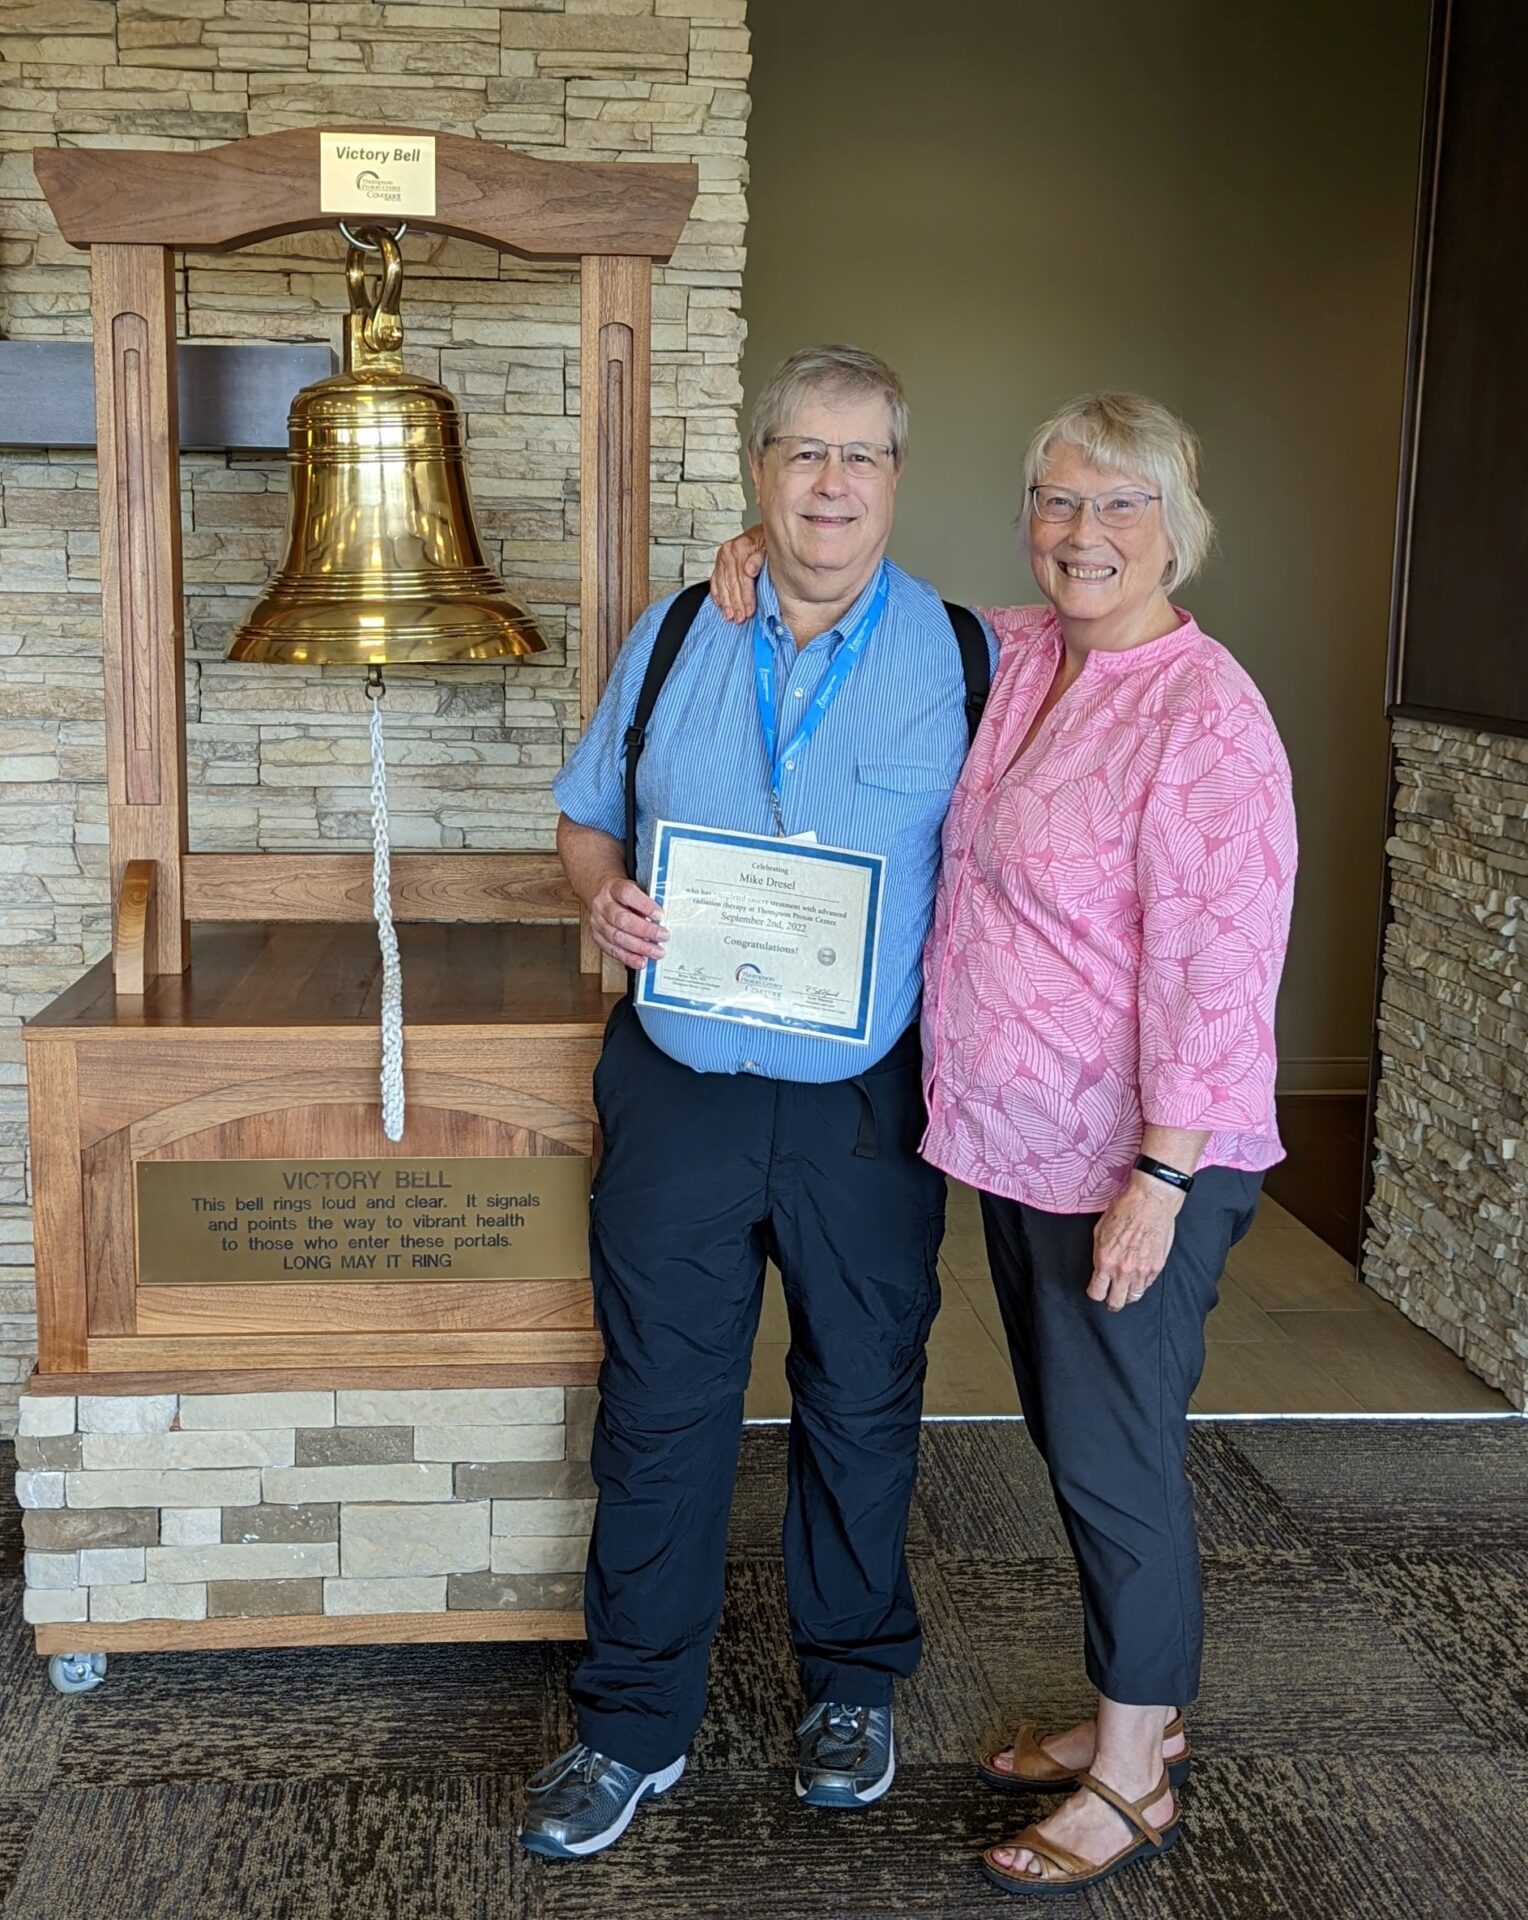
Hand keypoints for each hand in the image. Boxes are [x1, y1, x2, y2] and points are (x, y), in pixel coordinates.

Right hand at [588, 875, 666, 969]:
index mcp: (613, 888)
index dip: (644, 905)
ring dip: (639, 947)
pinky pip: (612, 950)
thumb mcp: (635, 889)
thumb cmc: (624, 894)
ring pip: (617, 937)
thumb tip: (666, 917)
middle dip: (645, 930)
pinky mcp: (598, 937)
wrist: (602, 895)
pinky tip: (641, 961)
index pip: (627, 894)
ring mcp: (598, 922)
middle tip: (663, 936)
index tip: (660, 915)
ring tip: (656, 952)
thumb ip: (647, 901)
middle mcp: (602, 905)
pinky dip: (628, 957)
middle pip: (622, 919)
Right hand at [710, 523, 765, 621]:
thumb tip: (750, 570)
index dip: (746, 596)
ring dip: (726, 602)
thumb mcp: (770, 546)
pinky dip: (717, 594)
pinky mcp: (718, 563)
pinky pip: (714, 581)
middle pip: (731, 583)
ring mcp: (721, 557)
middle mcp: (728, 551)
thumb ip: (760, 558)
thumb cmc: (768, 541)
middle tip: (739, 618)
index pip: (742, 577)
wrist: (763, 533)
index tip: (750, 610)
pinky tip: (720, 604)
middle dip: (736, 603)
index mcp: (741, 546)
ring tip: (729, 616)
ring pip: (721, 584)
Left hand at [1088, 1173, 1183, 1311]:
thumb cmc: (1125, 1209)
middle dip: (1111, 1302)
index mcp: (1105, 1260)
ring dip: (1127, 1294)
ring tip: (1125, 1287)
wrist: (1152, 1201)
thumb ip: (1098, 1253)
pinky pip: (1147, 1285)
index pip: (1096, 1293)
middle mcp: (1124, 1270)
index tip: (1096, 1289)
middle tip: (1110, 1297)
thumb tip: (1099, 1268)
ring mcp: (1142, 1270)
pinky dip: (1141, 1284)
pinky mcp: (1157, 1267)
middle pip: (1116, 1302)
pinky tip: (1138, 1275)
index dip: (1094, 1293)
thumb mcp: (1100, 1230)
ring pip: (1133, 1297)